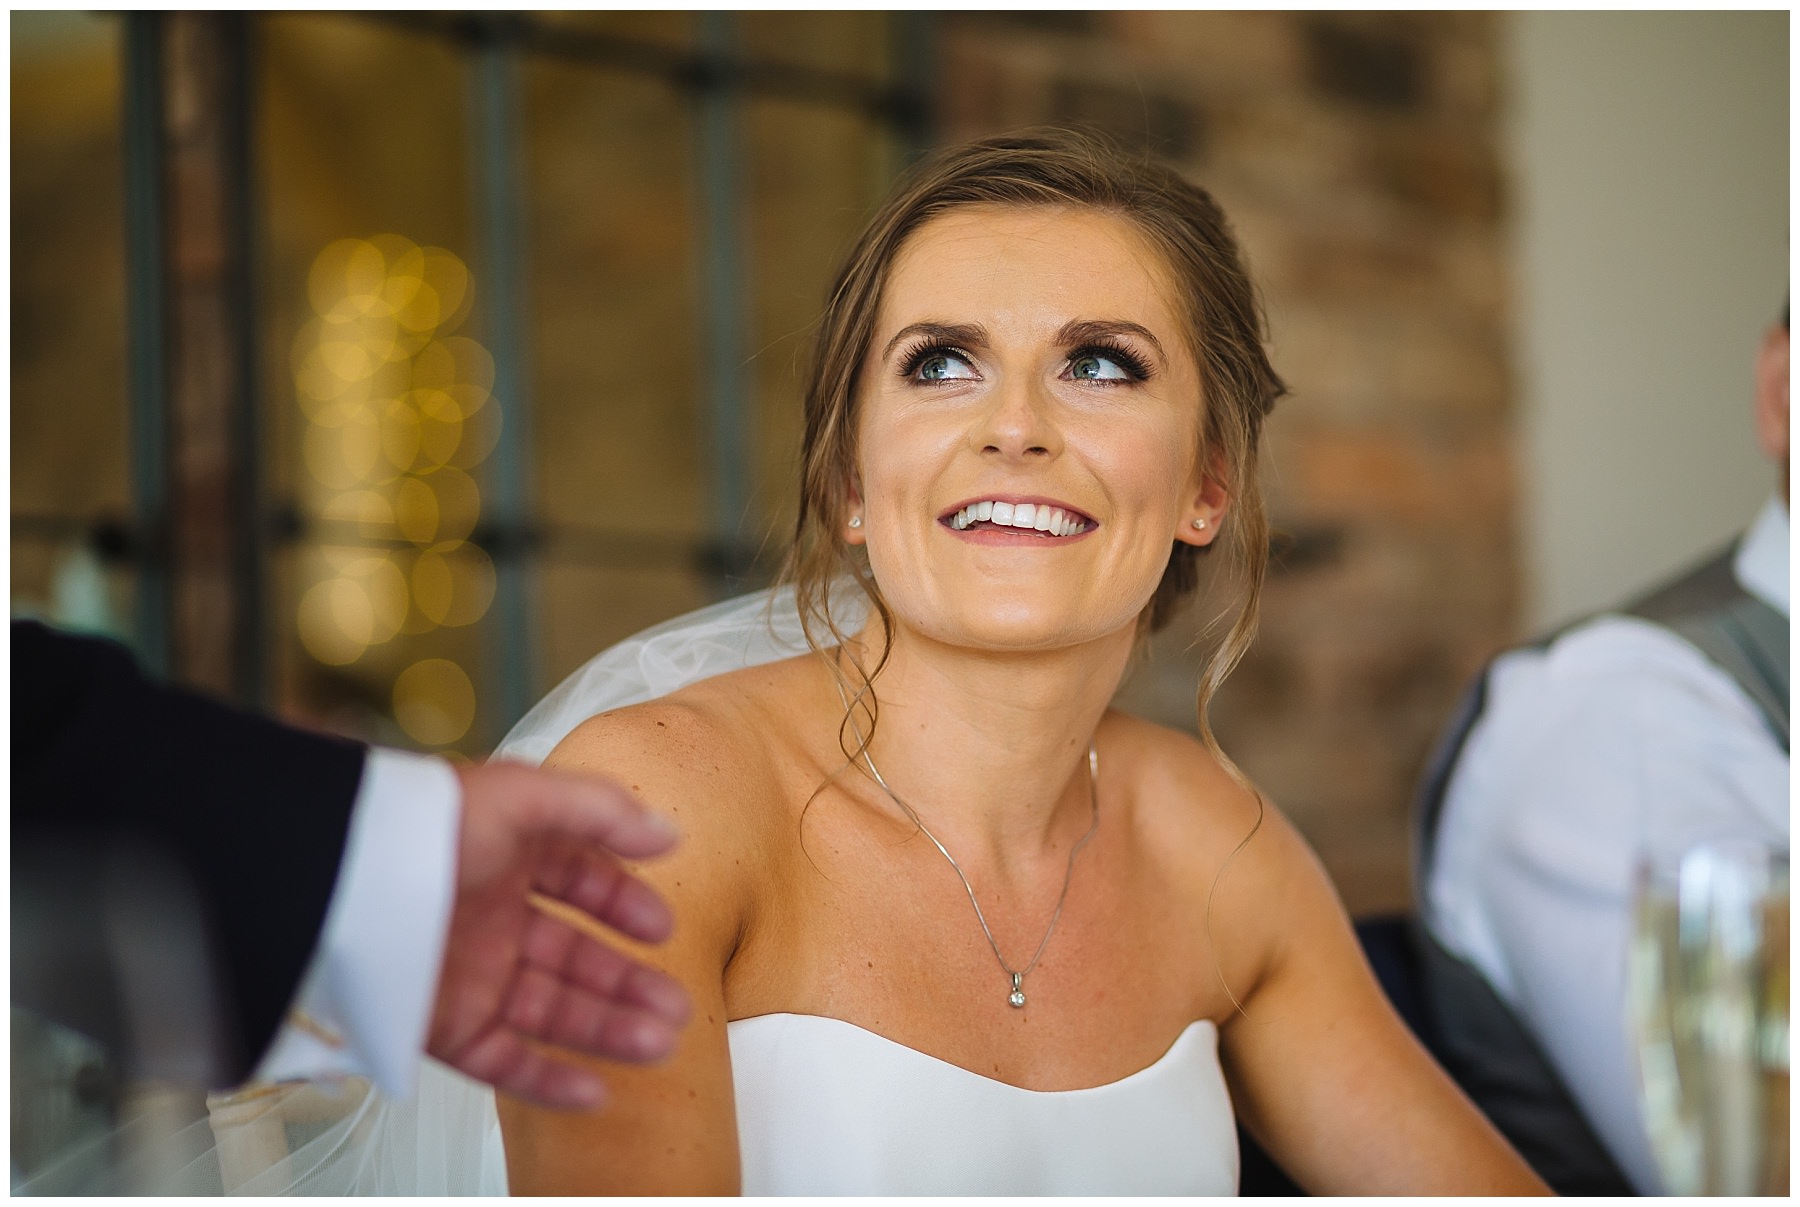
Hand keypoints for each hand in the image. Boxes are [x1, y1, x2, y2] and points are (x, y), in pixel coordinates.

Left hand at [426, 761, 690, 1109]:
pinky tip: (596, 1088)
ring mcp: (468, 973)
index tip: (663, 928)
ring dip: (608, 1029)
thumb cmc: (424, 829)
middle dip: (628, 981)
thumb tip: (668, 834)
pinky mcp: (442, 1027)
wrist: (337, 888)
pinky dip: (550, 1080)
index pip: (578, 881)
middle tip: (676, 1004)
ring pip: (551, 1010)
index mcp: (506, 854)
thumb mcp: (522, 797)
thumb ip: (601, 811)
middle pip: (574, 956)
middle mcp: (490, 915)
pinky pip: (505, 1060)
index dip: (622, 904)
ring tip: (660, 1042)